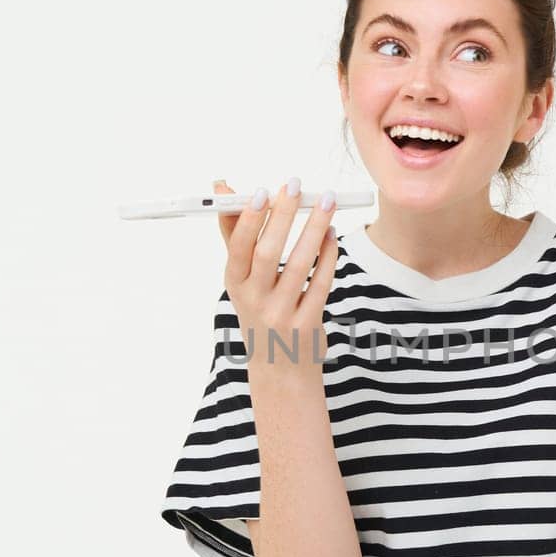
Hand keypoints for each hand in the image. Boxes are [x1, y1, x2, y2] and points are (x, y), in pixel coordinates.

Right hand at [214, 178, 338, 371]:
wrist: (280, 371)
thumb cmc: (261, 311)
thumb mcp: (243, 279)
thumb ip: (236, 233)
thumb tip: (223, 186)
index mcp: (235, 285)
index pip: (238, 248)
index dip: (249, 219)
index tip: (262, 190)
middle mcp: (254, 301)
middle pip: (267, 253)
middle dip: (283, 215)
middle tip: (296, 185)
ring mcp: (281, 315)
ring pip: (299, 265)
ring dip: (314, 229)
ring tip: (327, 200)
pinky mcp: (307, 325)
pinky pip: (321, 283)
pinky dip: (328, 255)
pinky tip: (332, 234)